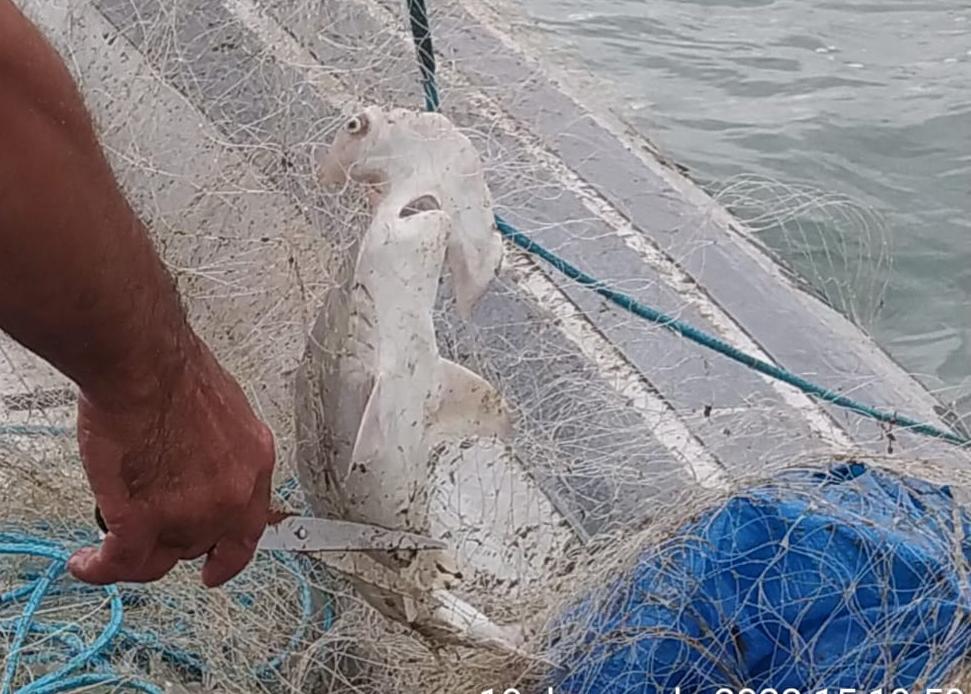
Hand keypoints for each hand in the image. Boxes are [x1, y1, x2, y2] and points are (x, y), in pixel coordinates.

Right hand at [67, 336, 274, 586]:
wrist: (142, 363)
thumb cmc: (173, 372)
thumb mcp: (226, 411)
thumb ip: (221, 447)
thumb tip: (200, 462)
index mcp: (254, 461)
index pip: (250, 526)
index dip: (231, 554)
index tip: (216, 567)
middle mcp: (232, 493)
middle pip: (203, 541)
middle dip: (174, 539)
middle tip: (150, 531)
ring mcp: (190, 511)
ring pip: (162, 556)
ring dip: (135, 553)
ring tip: (107, 548)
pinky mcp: (144, 518)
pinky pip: (121, 562)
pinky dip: (98, 567)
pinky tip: (85, 561)